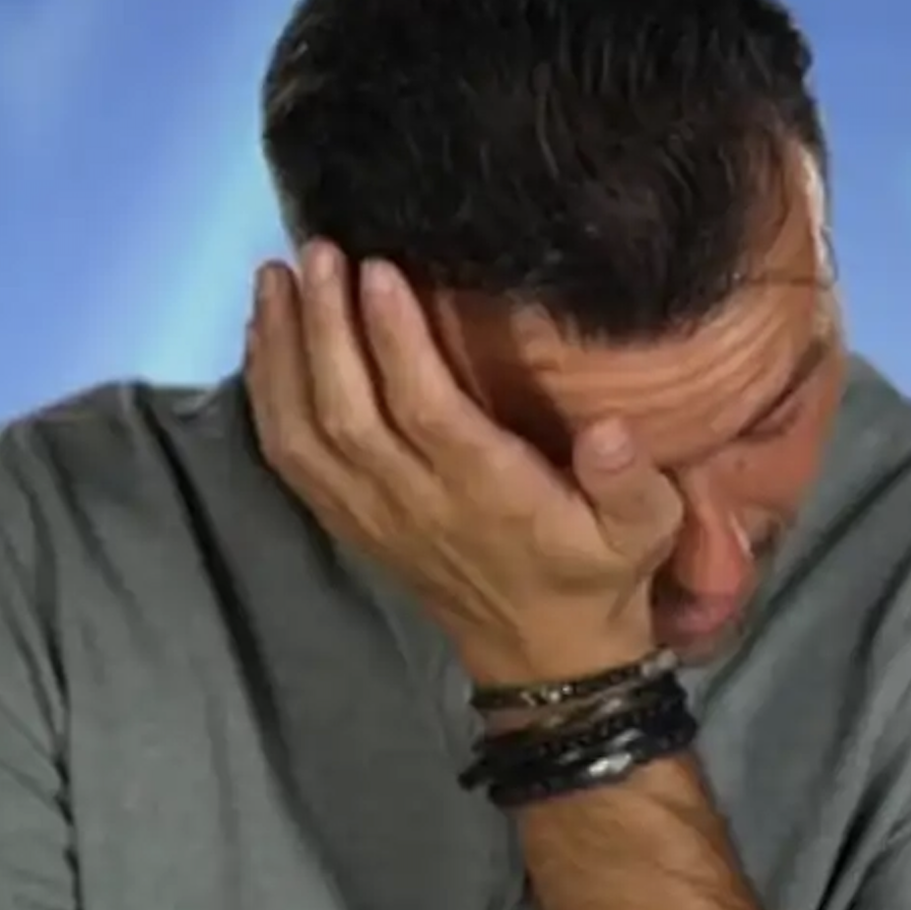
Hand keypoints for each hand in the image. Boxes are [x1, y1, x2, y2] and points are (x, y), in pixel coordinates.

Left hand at [243, 242, 685, 684]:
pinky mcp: (349, 522)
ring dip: (281, 352)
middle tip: (316, 252)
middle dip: (323, 327)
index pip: (426, 412)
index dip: (395, 341)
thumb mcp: (645, 530)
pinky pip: (289, 459)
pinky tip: (265, 337)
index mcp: (489, 494)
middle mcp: (417, 504)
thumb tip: (613, 430)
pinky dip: (267, 395)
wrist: (546, 657)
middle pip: (347, 412)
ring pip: (303, 433)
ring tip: (275, 277)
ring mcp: (373, 516)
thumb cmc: (598, 572)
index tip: (378, 271)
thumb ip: (631, 480)